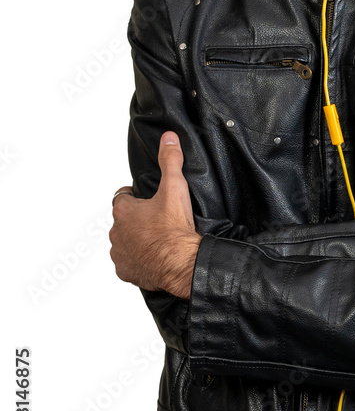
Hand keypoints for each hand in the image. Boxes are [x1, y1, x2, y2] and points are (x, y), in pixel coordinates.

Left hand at [109, 131, 202, 298]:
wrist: (182, 263)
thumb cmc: (176, 229)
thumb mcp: (175, 188)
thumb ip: (170, 160)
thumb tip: (168, 138)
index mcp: (123, 211)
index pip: (122, 197)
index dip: (134, 196)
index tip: (146, 198)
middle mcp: (116, 232)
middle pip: (123, 221)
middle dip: (136, 219)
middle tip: (157, 220)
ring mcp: (119, 254)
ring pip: (124, 242)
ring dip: (136, 240)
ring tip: (157, 239)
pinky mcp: (126, 271)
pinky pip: (128, 264)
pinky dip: (138, 261)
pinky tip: (153, 258)